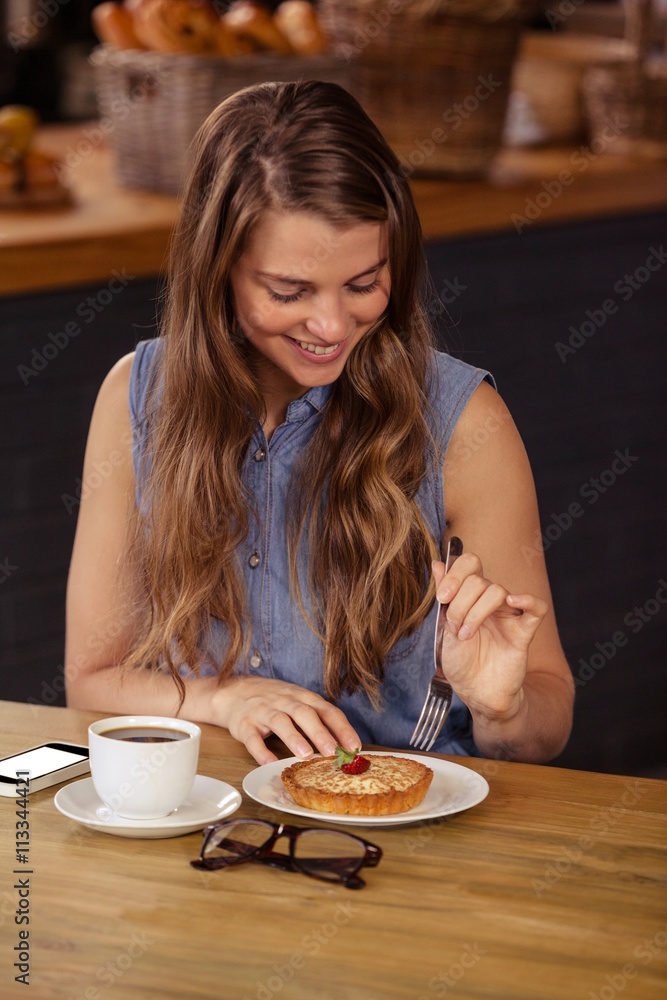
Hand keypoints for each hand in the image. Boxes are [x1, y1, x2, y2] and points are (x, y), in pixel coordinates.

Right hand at [213, 675, 361, 764]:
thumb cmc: (276, 702)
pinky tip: (269, 763)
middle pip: (304, 714)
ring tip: (305, 755)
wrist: (235, 692)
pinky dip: (261, 751)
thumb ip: (319, 721)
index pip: (326, 710)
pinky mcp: (245, 724)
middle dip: (320, 732)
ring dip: (293, 737)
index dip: (341, 728)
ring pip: (280, 722)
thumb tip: (346, 747)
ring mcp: (263, 711)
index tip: (354, 746)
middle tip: (332, 752)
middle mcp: (284, 702)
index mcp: (303, 698)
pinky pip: (253, 738)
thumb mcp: (299, 703)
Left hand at [432, 551, 547, 722]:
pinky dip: (528, 600)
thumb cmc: (461, 661)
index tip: (442, 597)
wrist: (476, 692)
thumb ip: (445, 596)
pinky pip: (537, 608)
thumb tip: (436, 563)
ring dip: (476, 613)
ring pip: (498, 592)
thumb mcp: (443, 627)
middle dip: (460, 603)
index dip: (454, 574)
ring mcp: (508, 615)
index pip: (470, 564)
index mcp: (471, 596)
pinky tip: (512, 601)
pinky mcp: (523, 632)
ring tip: (466, 635)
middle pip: (479, 581)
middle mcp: (490, 601)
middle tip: (453, 627)